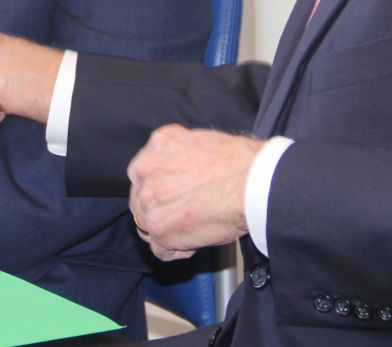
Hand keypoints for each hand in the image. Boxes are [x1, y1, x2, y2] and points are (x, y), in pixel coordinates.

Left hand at [127, 125, 261, 260]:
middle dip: (160, 209)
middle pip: (141, 199)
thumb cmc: (237, 162)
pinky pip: (161, 251)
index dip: (160, 188)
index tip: (174, 196)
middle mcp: (145, 171)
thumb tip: (179, 169)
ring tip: (193, 228)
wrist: (250, 183)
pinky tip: (196, 241)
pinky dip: (178, 251)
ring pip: (147, 225)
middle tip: (185, 214)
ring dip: (167, 231)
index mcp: (157, 145)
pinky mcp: (160, 231)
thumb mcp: (198, 139)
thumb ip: (177, 154)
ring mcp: (150, 202)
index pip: (144, 172)